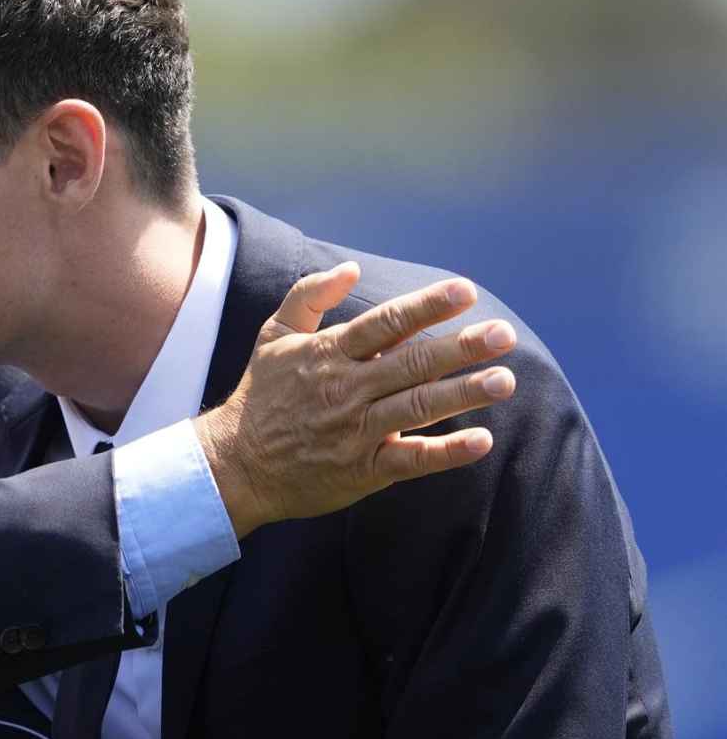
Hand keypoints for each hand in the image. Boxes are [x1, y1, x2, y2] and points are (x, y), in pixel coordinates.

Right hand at [196, 263, 516, 536]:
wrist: (235, 464)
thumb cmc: (262, 396)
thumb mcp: (274, 336)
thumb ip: (309, 295)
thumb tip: (352, 268)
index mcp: (328, 353)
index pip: (385, 323)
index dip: (426, 307)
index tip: (464, 292)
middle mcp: (346, 389)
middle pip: (411, 363)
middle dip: (460, 348)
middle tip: (504, 334)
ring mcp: (355, 431)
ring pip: (417, 407)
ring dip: (463, 394)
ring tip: (504, 381)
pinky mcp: (363, 470)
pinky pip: (410, 459)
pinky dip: (446, 452)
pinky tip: (481, 441)